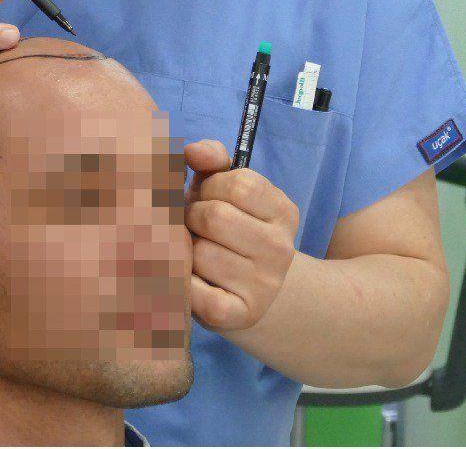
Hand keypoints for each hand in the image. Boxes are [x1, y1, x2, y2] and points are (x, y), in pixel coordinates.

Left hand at [184, 139, 299, 331]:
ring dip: (185, 251)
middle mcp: (281, 249)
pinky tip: (191, 280)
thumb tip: (193, 151)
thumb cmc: (228, 230)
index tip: (208, 200)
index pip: (238, 184)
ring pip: (199, 254)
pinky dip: (182, 284)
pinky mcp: (239, 315)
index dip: (210, 188)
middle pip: (214, 218)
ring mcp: (264, 285)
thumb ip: (212, 159)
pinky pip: (194, 292)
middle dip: (192, 218)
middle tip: (193, 229)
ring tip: (194, 254)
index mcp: (283, 212)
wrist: (253, 295)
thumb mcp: (225, 189)